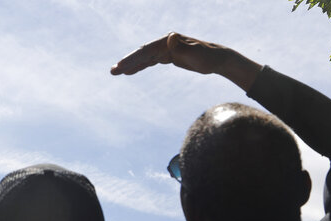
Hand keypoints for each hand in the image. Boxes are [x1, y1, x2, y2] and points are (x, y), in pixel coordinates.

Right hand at [110, 32, 260, 90]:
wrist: (218, 60)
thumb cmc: (208, 57)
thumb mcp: (196, 54)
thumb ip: (182, 46)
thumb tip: (170, 37)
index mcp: (169, 40)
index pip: (147, 50)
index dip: (134, 59)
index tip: (122, 66)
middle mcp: (165, 42)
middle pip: (142, 53)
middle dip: (127, 62)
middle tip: (112, 71)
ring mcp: (166, 49)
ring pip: (144, 58)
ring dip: (130, 65)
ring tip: (115, 72)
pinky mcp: (168, 57)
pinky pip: (150, 62)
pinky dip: (140, 66)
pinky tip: (130, 72)